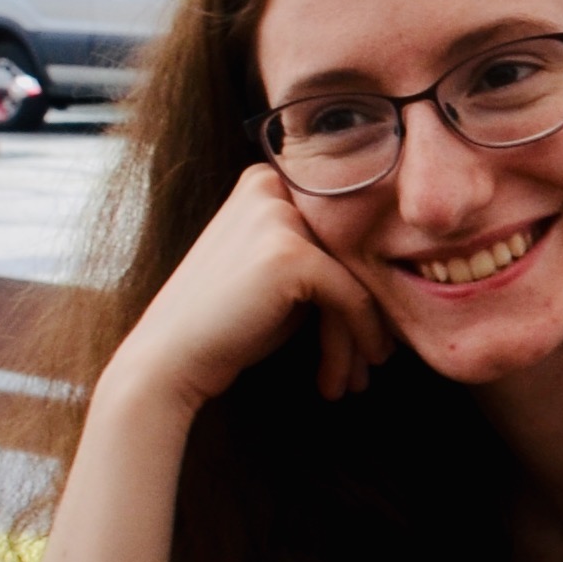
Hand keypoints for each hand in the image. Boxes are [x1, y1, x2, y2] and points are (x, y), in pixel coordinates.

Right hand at [105, 165, 394, 414]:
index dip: (360, 285)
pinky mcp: (290, 253)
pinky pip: (351, 299)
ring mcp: (280, 216)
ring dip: (359, 336)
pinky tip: (349, 376)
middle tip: (368, 364)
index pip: (339, 231)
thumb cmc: (227, 325)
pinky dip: (359, 338)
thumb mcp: (278, 272)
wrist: (167, 362)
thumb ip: (322, 253)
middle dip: (364, 316)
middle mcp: (273, 186)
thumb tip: (395, 265)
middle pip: (349, 254)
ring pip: (354, 279)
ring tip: (355, 381)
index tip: (368, 336)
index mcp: (267, 180)